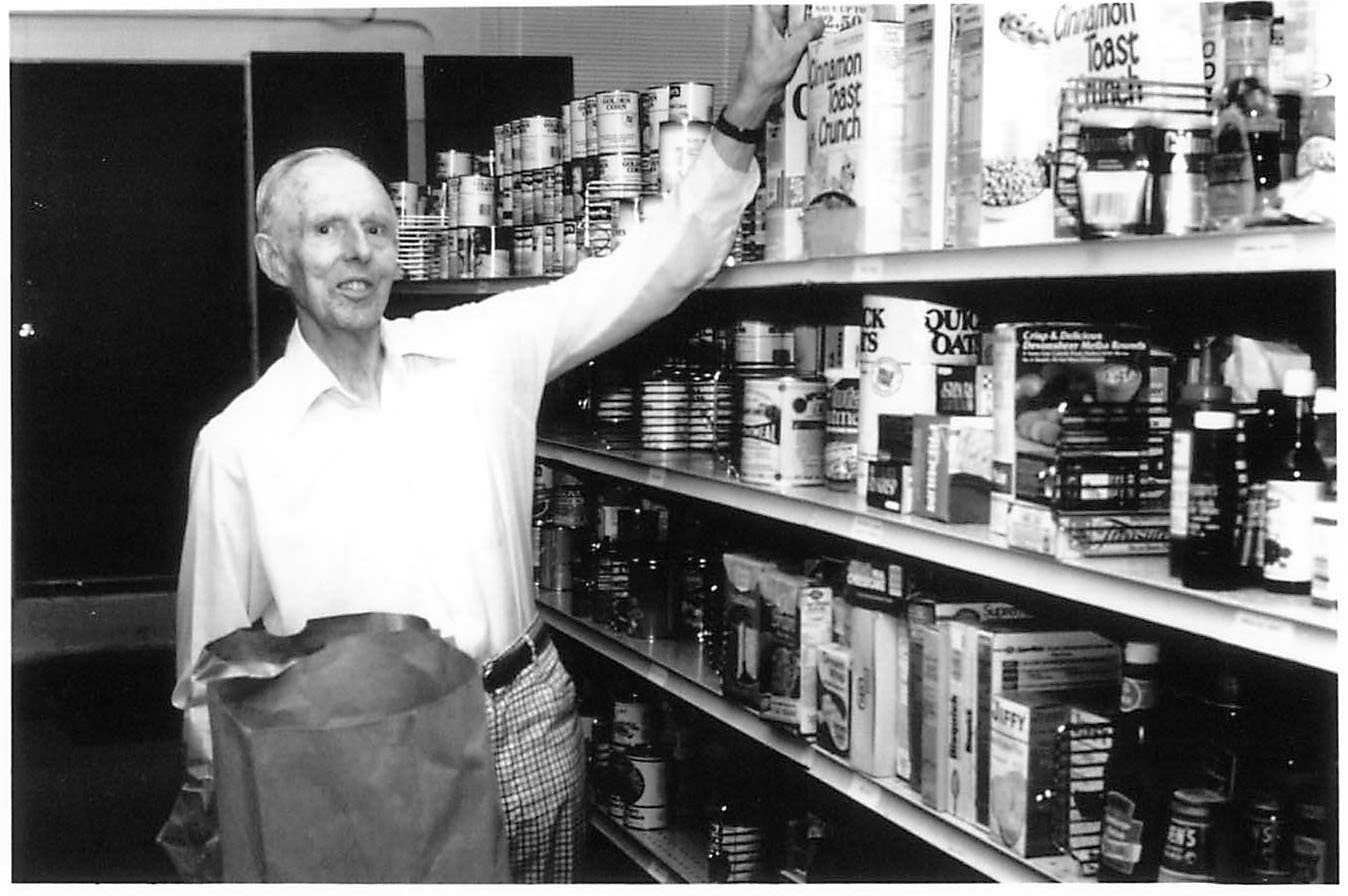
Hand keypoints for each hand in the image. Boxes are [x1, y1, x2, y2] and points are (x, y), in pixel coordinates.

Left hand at [723, 6, 824, 130]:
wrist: (756, 95)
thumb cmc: (761, 74)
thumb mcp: (791, 49)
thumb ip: (807, 32)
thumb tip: (818, 22)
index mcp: (761, 18)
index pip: (766, 1)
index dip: (786, 3)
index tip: (799, 5)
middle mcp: (764, 24)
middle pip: (782, 6)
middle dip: (798, 8)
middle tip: (814, 10)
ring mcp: (770, 35)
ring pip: (788, 19)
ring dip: (801, 21)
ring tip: (817, 20)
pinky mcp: (777, 47)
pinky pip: (791, 34)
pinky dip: (801, 34)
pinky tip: (813, 35)